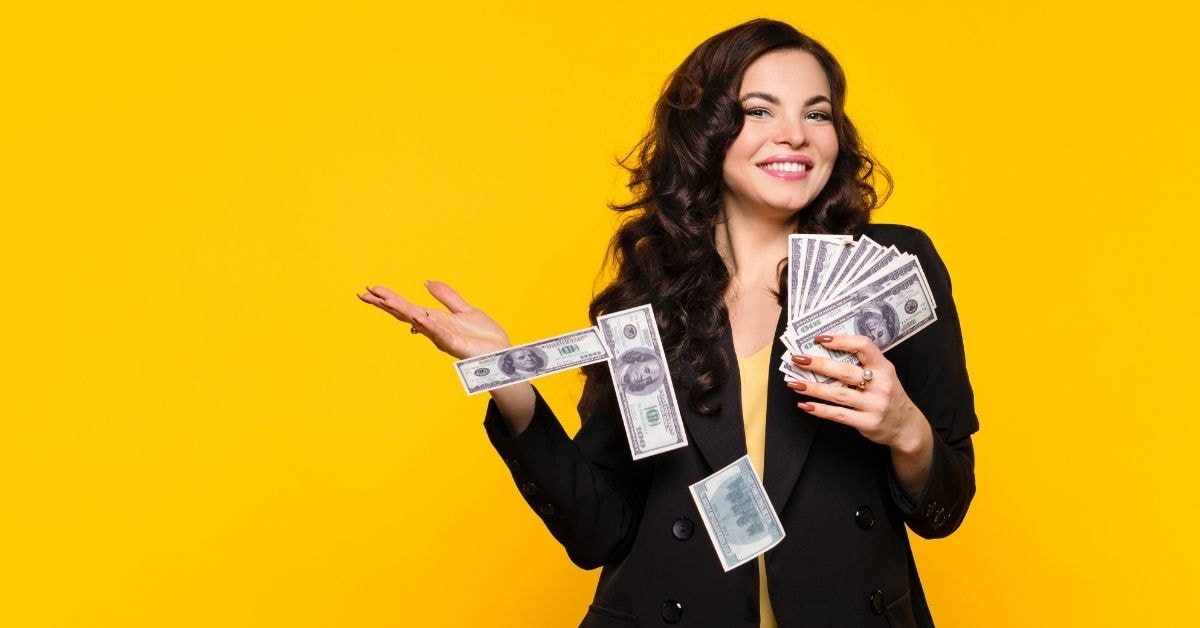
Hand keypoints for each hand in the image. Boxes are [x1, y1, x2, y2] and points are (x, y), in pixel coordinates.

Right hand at [357, 280, 511, 358]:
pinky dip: (428, 325)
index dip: (389, 297)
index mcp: (435, 319)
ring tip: (384, 300)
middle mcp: (434, 328)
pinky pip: (439, 334)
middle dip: (385, 303)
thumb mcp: (464, 310)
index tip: (371, 288)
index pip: (407, 306)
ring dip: (401, 310)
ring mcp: (442, 337)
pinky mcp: (455, 345)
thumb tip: (426, 282)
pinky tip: (417, 316)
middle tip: (364, 293)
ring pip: (417, 321)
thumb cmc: (484, 336)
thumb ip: (446, 297)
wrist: (501, 354)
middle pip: (405, 313)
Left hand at [786, 334, 926, 450]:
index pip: (863, 346)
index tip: (819, 339)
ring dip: (813, 388)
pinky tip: (805, 404)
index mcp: (884, 367)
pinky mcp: (868, 422)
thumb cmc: (887, 395)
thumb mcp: (883, 375)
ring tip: (794, 383)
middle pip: (844, 371)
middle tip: (797, 359)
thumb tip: (826, 352)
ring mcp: (875, 405)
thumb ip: (863, 364)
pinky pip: (839, 414)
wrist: (906, 426)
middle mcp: (881, 384)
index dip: (841, 340)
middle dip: (818, 364)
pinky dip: (820, 410)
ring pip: (838, 394)